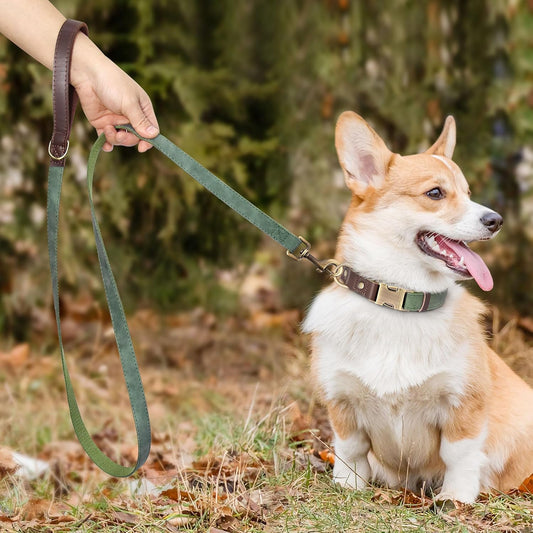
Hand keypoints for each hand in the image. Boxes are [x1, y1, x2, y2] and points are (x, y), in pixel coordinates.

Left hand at [71, 37, 158, 152]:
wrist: (87, 74)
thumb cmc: (112, 83)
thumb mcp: (129, 103)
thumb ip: (140, 121)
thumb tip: (153, 135)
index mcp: (142, 110)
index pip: (151, 130)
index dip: (148, 140)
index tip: (141, 148)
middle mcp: (131, 117)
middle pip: (135, 138)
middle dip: (127, 139)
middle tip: (119, 134)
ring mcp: (117, 121)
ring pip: (121, 140)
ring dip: (115, 139)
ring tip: (107, 129)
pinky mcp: (103, 123)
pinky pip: (107, 139)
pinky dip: (107, 144)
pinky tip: (105, 145)